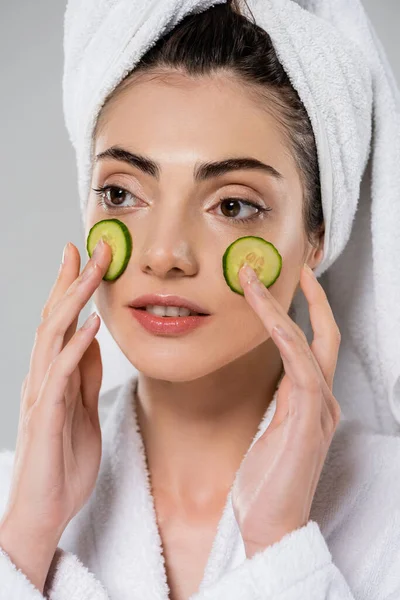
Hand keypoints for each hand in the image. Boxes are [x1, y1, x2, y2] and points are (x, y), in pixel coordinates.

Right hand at [0, 238, 111, 590]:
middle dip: (70, 282)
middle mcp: (43, 378)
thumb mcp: (83, 410)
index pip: (61, 323)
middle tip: (85, 248)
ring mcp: (42, 396)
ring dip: (73, 303)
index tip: (85, 258)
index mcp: (53, 376)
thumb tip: (93, 339)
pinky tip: (91, 327)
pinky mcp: (47, 417)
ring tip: (92, 273)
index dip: (71, 289)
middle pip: (54, 320)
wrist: (45, 511)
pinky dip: (77, 348)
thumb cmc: (63, 462)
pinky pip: (62, 375)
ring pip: (53, 338)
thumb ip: (86, 376)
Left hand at [232, 262, 340, 557]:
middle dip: (312, 297)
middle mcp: (322, 400)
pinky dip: (285, 336)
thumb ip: (278, 404)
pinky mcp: (308, 419)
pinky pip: (300, 366)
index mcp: (311, 402)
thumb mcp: (270, 432)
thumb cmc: (265, 483)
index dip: (305, 311)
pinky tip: (267, 316)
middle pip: (324, 334)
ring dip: (280, 308)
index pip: (313, 345)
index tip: (287, 284)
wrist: (270, 526)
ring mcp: (319, 408)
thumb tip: (271, 379)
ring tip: (254, 280)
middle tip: (297, 265)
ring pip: (306, 342)